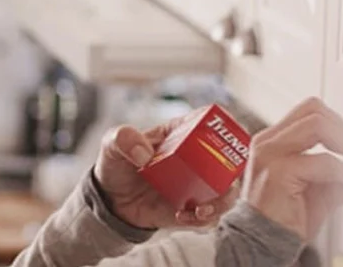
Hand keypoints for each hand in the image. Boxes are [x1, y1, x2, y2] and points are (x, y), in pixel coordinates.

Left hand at [94, 108, 238, 228]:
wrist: (110, 200)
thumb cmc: (116, 165)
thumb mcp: (112, 144)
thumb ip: (123, 139)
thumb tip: (144, 154)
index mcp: (179, 134)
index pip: (208, 123)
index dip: (223, 125)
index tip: (225, 134)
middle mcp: (194, 160)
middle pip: (227, 160)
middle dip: (232, 170)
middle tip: (220, 181)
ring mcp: (195, 186)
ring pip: (226, 192)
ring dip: (222, 201)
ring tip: (201, 209)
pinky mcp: (191, 210)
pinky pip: (209, 217)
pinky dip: (202, 219)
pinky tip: (182, 216)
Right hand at [242, 97, 342, 239]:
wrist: (262, 241)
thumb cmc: (283, 217)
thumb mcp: (320, 188)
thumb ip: (342, 173)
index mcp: (274, 141)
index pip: (310, 112)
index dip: (341, 122)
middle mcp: (268, 142)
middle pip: (314, 111)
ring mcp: (270, 154)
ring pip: (317, 126)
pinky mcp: (278, 171)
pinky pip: (323, 162)